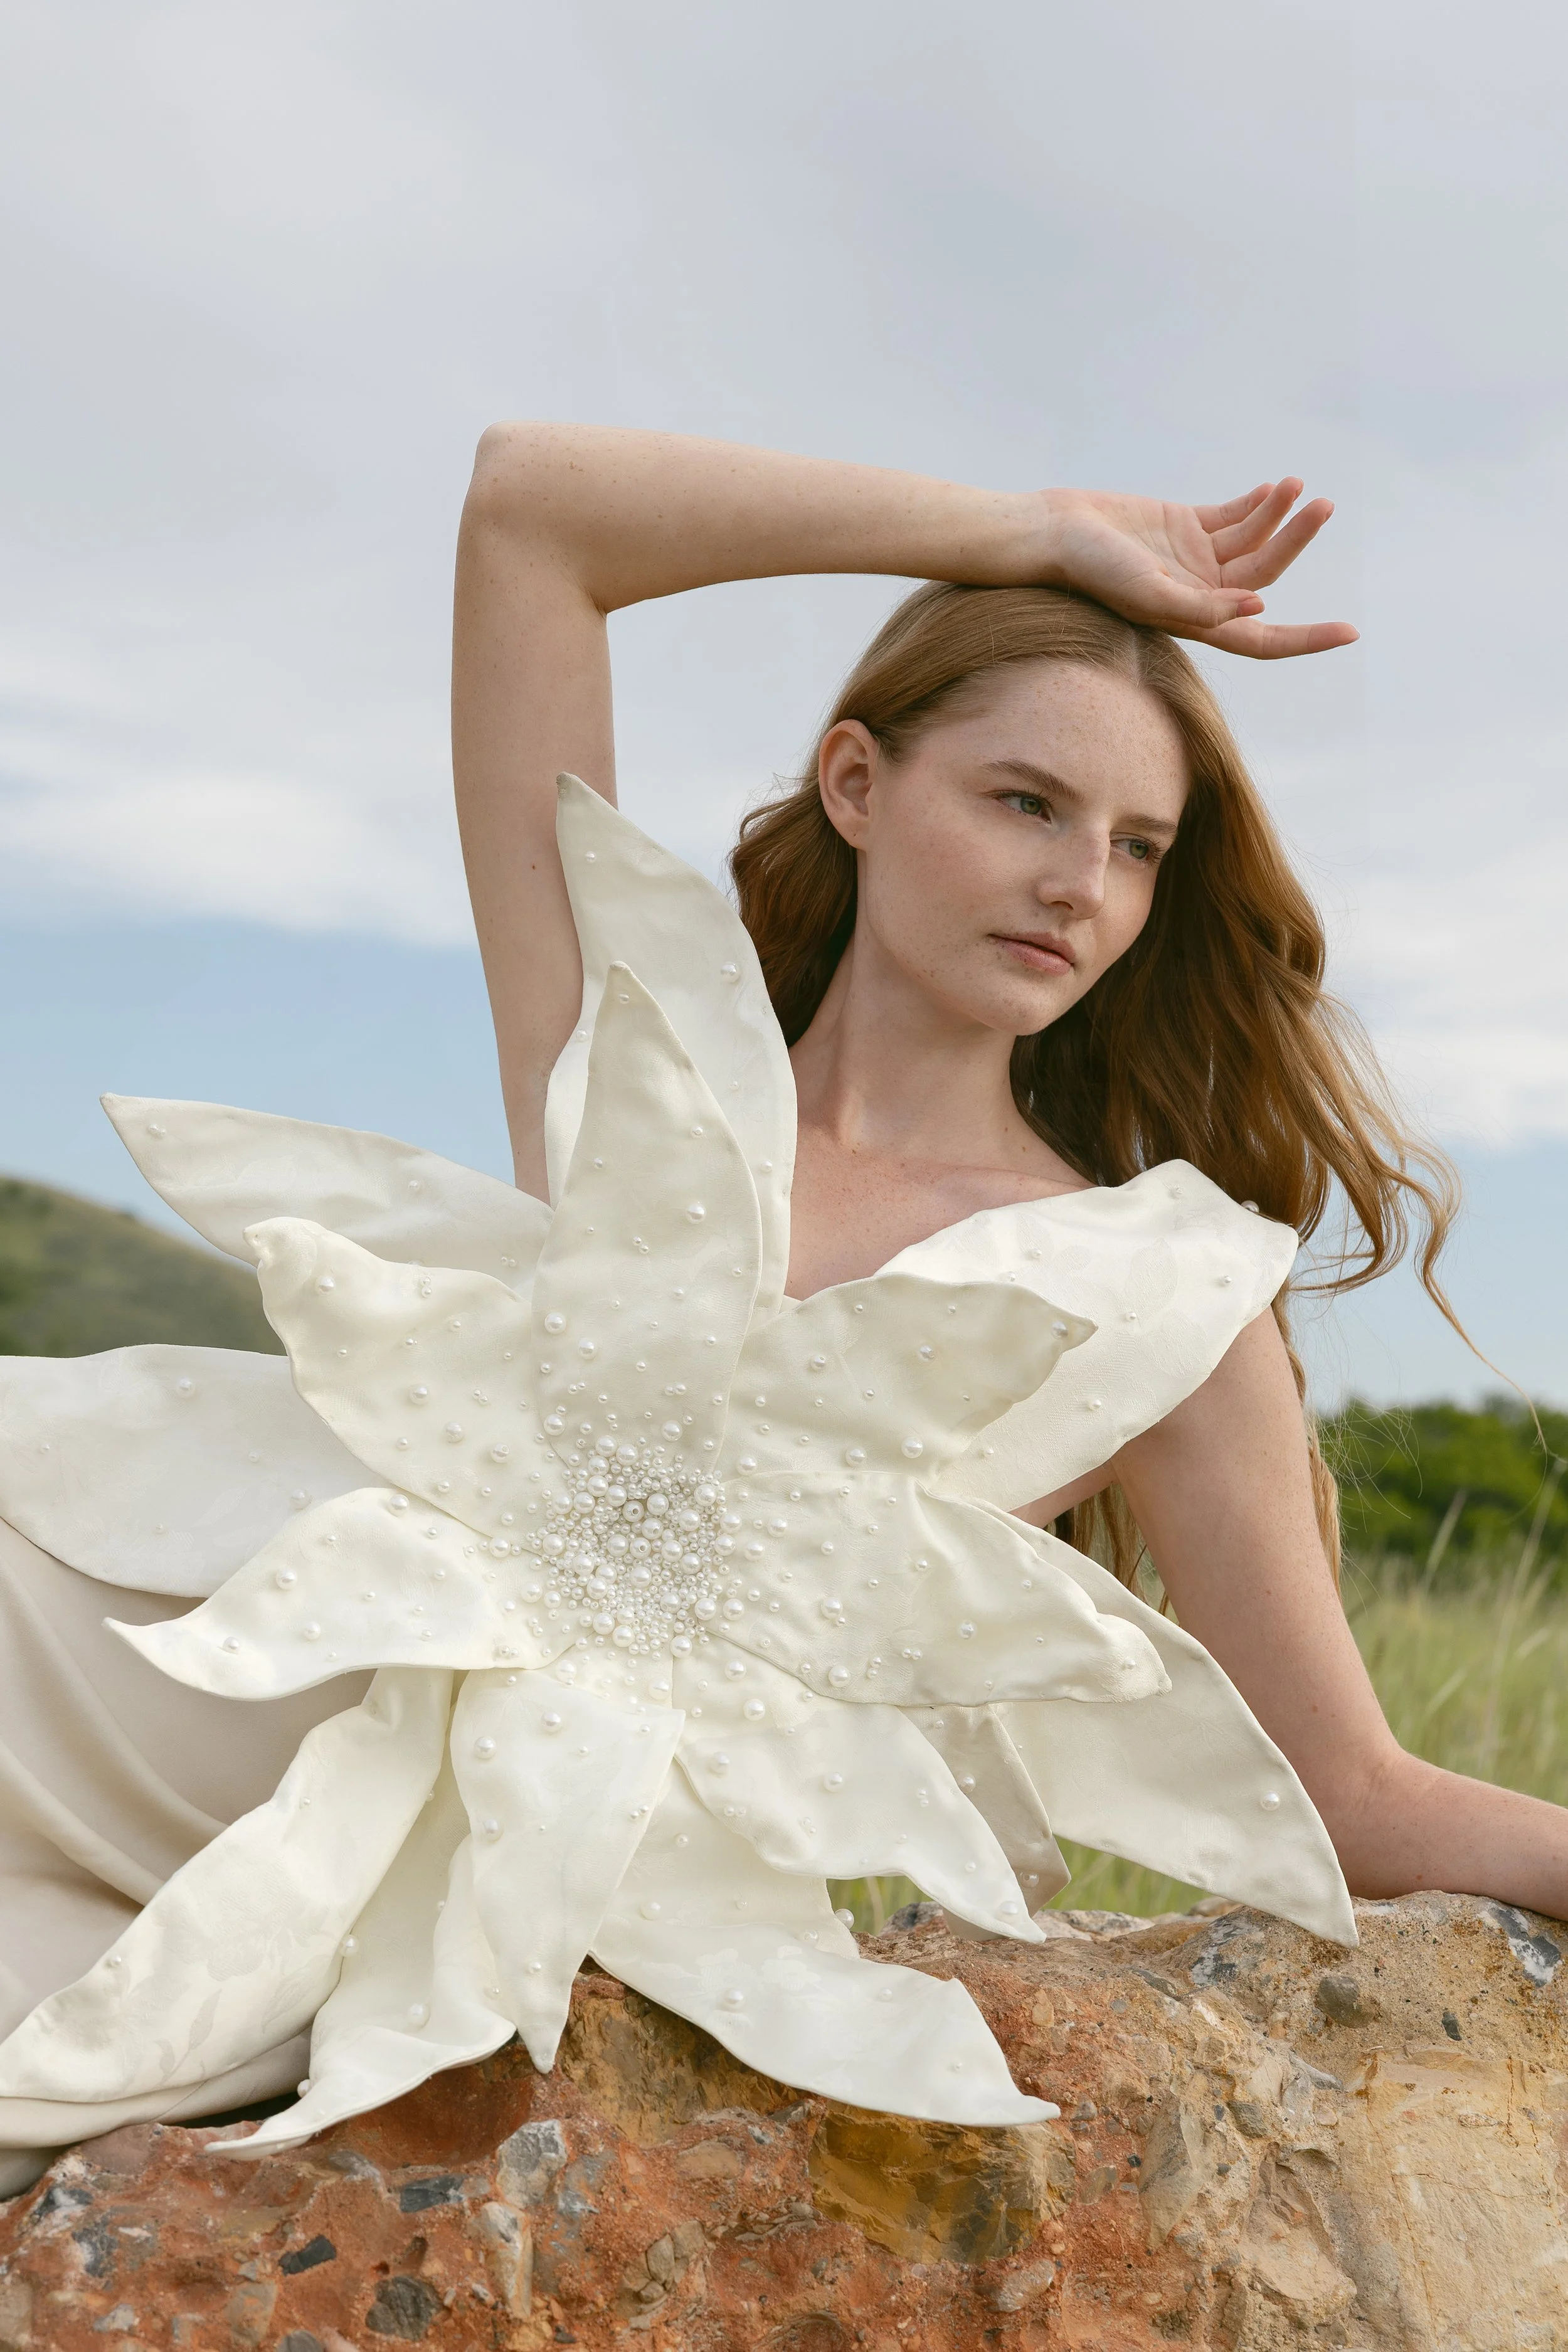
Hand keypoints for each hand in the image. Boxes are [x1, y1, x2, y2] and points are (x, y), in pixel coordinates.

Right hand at [1034, 478, 1357, 660]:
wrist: (1055, 532)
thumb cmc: (1093, 571)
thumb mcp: (1149, 594)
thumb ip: (1201, 607)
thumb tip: (1258, 609)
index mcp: (1196, 621)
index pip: (1262, 639)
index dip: (1305, 639)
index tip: (1350, 633)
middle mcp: (1202, 592)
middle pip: (1265, 572)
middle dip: (1296, 541)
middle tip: (1321, 507)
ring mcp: (1195, 558)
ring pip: (1254, 539)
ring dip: (1279, 514)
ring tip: (1296, 487)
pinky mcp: (1185, 525)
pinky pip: (1234, 516)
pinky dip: (1258, 503)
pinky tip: (1276, 489)